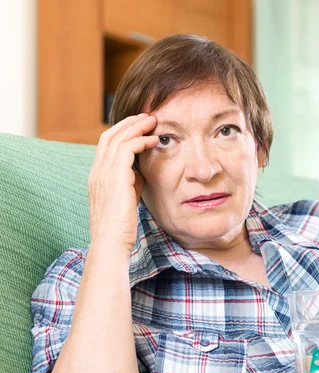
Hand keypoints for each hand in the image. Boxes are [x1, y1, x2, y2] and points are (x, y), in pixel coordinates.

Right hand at [87, 113, 159, 253]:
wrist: (111, 243)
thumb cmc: (121, 228)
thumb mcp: (127, 200)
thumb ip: (132, 183)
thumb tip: (142, 171)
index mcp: (97, 177)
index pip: (106, 145)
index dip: (122, 132)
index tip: (139, 127)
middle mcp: (97, 171)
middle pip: (110, 135)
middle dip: (129, 123)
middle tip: (147, 116)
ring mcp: (103, 173)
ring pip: (117, 137)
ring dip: (137, 126)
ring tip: (153, 121)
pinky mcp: (115, 177)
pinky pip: (126, 148)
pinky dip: (140, 140)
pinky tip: (154, 140)